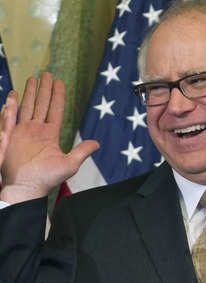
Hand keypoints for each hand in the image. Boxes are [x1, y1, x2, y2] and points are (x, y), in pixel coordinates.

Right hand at [0, 72, 98, 203]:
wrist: (25, 186)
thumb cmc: (47, 178)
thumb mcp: (69, 164)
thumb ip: (82, 152)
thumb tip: (97, 144)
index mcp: (50, 134)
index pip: (55, 110)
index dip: (58, 96)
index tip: (59, 82)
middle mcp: (36, 130)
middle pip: (41, 104)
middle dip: (44, 89)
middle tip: (47, 73)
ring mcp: (22, 131)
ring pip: (26, 106)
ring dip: (30, 92)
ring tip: (33, 78)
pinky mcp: (9, 135)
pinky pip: (9, 116)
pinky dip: (10, 104)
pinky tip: (13, 93)